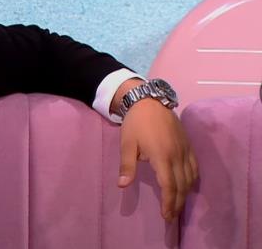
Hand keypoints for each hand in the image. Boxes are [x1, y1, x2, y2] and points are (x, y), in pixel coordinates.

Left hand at [117, 98, 197, 220]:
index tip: (166, 215)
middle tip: (171, 216)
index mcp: (162, 156)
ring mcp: (185, 150)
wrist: (149, 101)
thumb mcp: (127, 143)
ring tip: (178, 205)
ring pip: (190, 177)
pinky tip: (188, 186)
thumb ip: (126, 165)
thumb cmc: (135, 123)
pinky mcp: (188, 145)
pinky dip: (193, 180)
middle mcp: (177, 155)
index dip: (168, 202)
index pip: (169, 185)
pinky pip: (195, 167)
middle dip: (177, 203)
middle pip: (181, 185)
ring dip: (185, 194)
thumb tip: (122, 185)